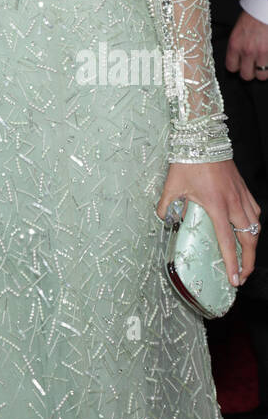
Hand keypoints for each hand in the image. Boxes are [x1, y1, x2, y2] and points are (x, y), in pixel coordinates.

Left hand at [157, 159, 260, 286]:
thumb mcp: (172, 185)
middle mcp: (233, 203)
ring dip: (252, 243)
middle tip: (244, 275)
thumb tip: (163, 218)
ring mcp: (240, 195)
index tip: (234, 279)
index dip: (232, 263)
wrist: (203, 139)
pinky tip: (249, 227)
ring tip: (248, 256)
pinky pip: (254, 210)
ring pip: (255, 225)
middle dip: (249, 261)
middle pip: (248, 239)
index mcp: (216, 206)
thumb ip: (166, 205)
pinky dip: (254, 223)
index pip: (227, 242)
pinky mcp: (243, 187)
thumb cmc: (189, 161)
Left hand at [226, 10, 267, 82]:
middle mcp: (247, 51)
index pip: (231, 67)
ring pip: (261, 75)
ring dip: (263, 71)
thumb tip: (238, 59)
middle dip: (250, 72)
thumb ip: (237, 46)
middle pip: (246, 75)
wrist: (264, 8)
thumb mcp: (237, 31)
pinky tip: (267, 58)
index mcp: (235, 44)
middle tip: (253, 67)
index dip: (237, 67)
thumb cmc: (252, 17)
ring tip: (264, 64)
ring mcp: (262, 53)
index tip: (241, 65)